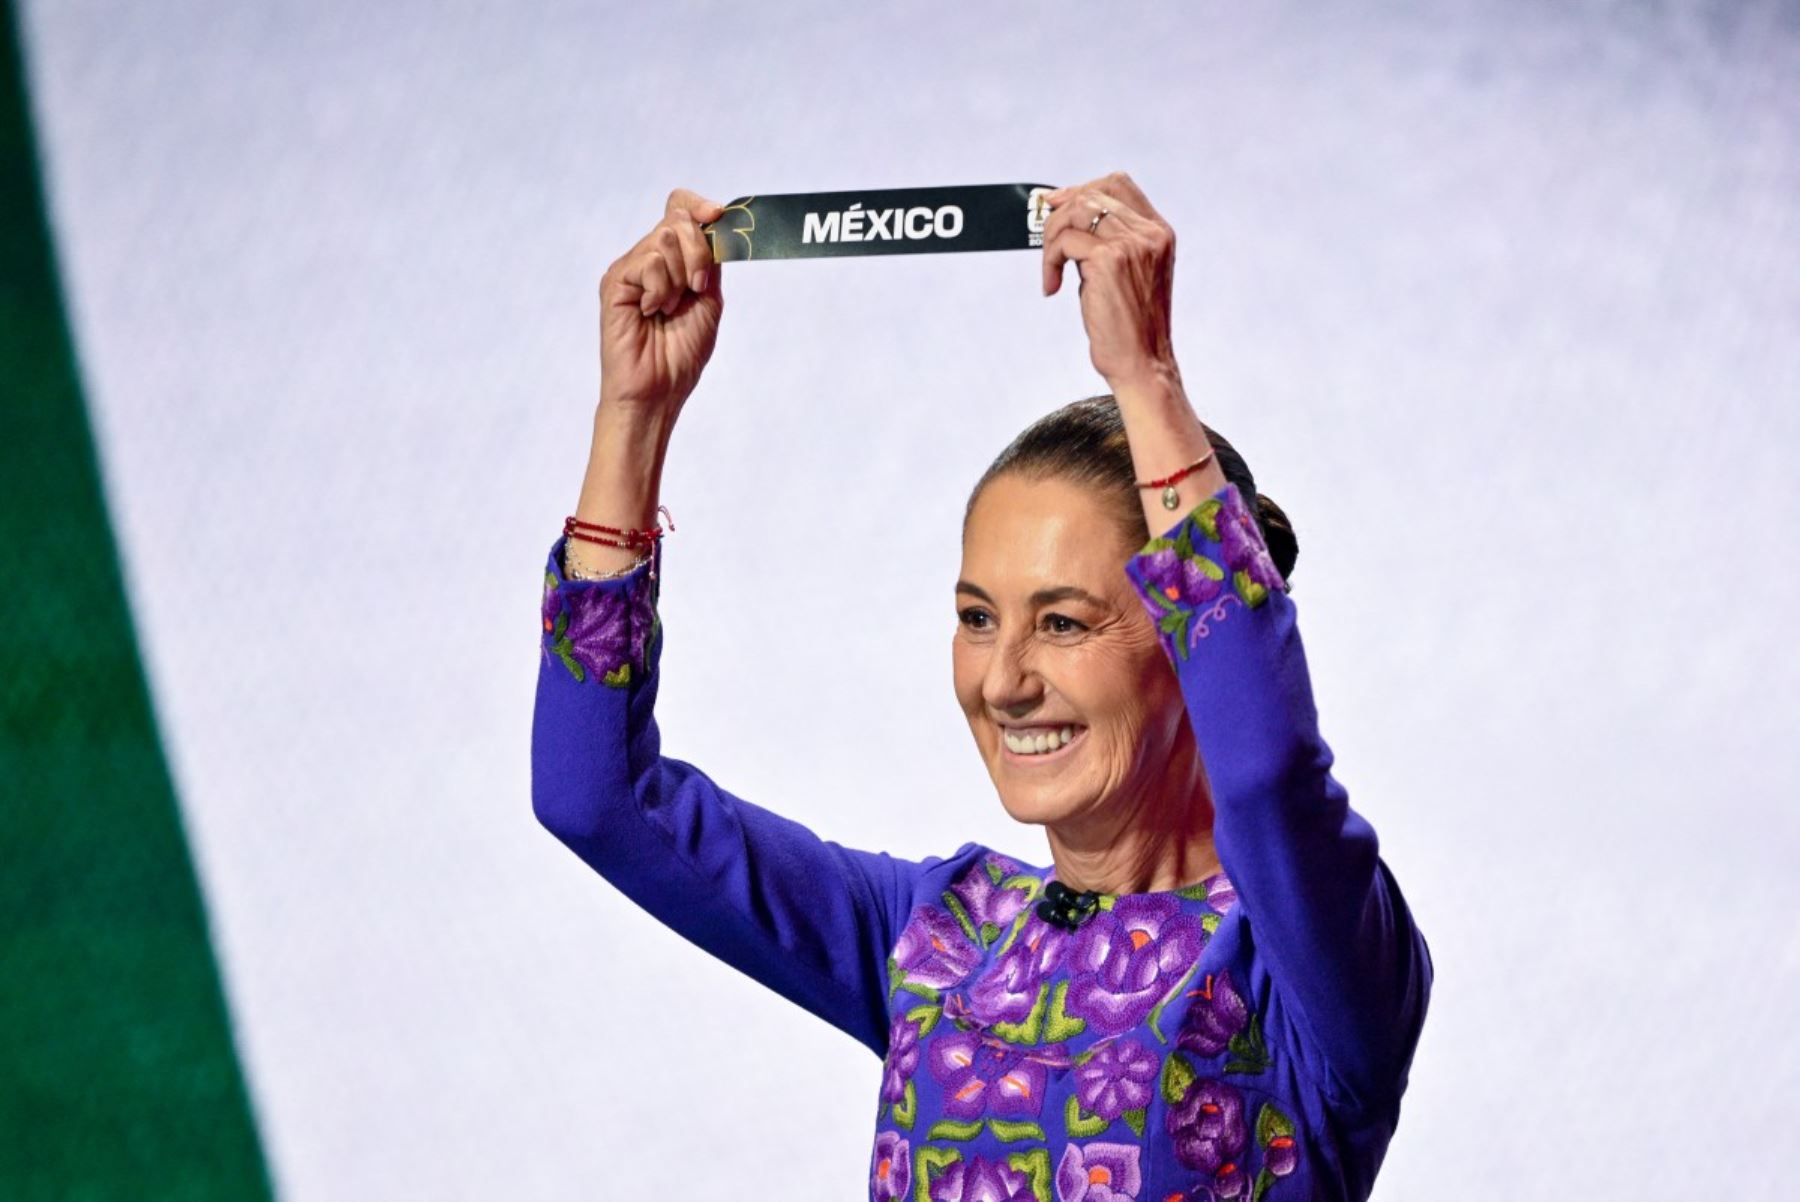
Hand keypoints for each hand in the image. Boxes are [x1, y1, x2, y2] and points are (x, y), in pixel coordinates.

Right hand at [598, 188, 726, 416]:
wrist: (658, 390)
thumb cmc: (681, 354)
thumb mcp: (708, 301)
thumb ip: (710, 262)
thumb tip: (717, 223)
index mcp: (672, 262)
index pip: (679, 210)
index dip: (699, 206)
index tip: (719, 215)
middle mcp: (648, 260)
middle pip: (677, 220)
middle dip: (698, 252)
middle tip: (695, 288)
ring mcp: (630, 269)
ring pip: (664, 239)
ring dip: (679, 277)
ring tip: (669, 308)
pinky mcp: (615, 281)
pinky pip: (648, 262)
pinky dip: (660, 289)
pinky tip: (651, 311)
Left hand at [1041, 171, 1179, 392]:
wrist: (1142, 364)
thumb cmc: (1130, 328)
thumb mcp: (1127, 275)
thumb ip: (1107, 243)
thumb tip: (1064, 219)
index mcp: (1159, 233)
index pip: (1118, 184)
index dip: (1081, 188)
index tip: (1054, 205)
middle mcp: (1150, 233)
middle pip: (1091, 194)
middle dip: (1059, 216)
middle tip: (1046, 246)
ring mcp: (1132, 244)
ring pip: (1075, 212)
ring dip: (1052, 239)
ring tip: (1051, 271)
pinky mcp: (1109, 260)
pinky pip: (1064, 242)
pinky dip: (1049, 262)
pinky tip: (1052, 288)